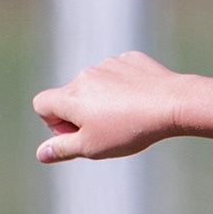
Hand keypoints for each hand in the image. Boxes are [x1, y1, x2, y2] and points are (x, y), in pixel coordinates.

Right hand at [33, 49, 180, 162]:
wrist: (170, 103)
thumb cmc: (129, 130)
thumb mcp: (93, 147)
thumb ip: (64, 149)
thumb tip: (41, 154)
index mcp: (70, 96)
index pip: (42, 104)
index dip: (54, 124)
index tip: (77, 135)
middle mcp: (84, 75)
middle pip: (71, 96)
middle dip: (82, 115)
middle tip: (108, 131)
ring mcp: (108, 64)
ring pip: (97, 86)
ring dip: (105, 102)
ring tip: (129, 117)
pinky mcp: (129, 59)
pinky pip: (119, 75)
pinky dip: (125, 88)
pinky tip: (142, 101)